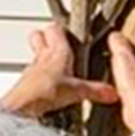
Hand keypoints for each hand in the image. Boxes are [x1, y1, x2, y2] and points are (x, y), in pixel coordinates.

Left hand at [0, 25, 117, 118]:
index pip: (55, 28)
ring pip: (34, 54)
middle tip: (58, 47)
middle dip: (47, 38)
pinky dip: (39, 77)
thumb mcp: (78, 91)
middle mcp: (42, 56)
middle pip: (38, 35)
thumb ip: (95, 91)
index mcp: (57, 51)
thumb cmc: (45, 91)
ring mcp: (31, 69)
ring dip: (42, 58)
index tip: (71, 34)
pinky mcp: (25, 83)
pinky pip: (31, 73)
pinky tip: (47, 87)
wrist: (23, 106)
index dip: (62, 30)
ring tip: (55, 69)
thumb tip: (111, 92)